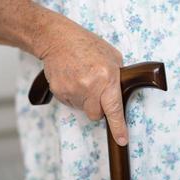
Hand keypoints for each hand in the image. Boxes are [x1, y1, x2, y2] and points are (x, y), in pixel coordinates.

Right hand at [38, 19, 127, 145]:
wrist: (58, 39)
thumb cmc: (87, 45)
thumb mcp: (112, 57)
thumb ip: (118, 77)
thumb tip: (118, 93)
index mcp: (106, 78)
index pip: (114, 109)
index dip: (118, 127)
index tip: (122, 140)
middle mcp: (90, 87)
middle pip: (96, 115)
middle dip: (98, 108)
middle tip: (96, 91)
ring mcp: (72, 91)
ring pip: (83, 109)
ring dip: (85, 100)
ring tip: (82, 80)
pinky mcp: (59, 92)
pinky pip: (70, 104)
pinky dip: (73, 96)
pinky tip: (73, 81)